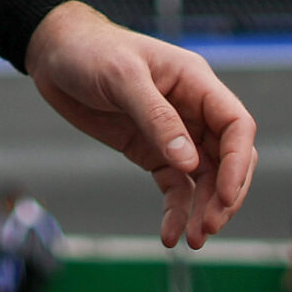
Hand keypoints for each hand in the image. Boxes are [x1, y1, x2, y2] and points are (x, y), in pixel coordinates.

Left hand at [24, 1, 257, 248]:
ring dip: (203, 210)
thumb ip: (156, 117)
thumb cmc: (90, 50)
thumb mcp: (122, 77)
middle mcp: (192, 110)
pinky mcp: (151, 151)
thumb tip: (189, 162)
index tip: (226, 196)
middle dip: (224, 194)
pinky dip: (176, 211)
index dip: (237, 162)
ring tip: (193, 240)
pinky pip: (175, 186)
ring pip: (205, 179)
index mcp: (195, 82)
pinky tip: (171, 236)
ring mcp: (173, 134)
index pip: (235, 124)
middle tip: (209, 227)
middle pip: (227, 158)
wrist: (54, 54)